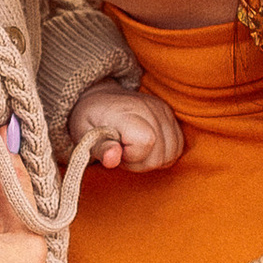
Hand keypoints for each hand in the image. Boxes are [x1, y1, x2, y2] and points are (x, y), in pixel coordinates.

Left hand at [69, 83, 185, 174]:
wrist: (98, 99)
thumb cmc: (89, 120)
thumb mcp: (83, 135)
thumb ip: (99, 148)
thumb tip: (113, 158)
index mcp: (124, 111)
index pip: (147, 141)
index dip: (132, 156)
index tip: (116, 151)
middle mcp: (148, 107)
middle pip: (161, 153)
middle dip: (141, 162)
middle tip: (122, 152)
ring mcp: (162, 109)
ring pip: (173, 152)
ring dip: (153, 159)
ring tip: (133, 149)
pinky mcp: (170, 113)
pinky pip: (179, 145)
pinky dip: (164, 153)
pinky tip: (146, 148)